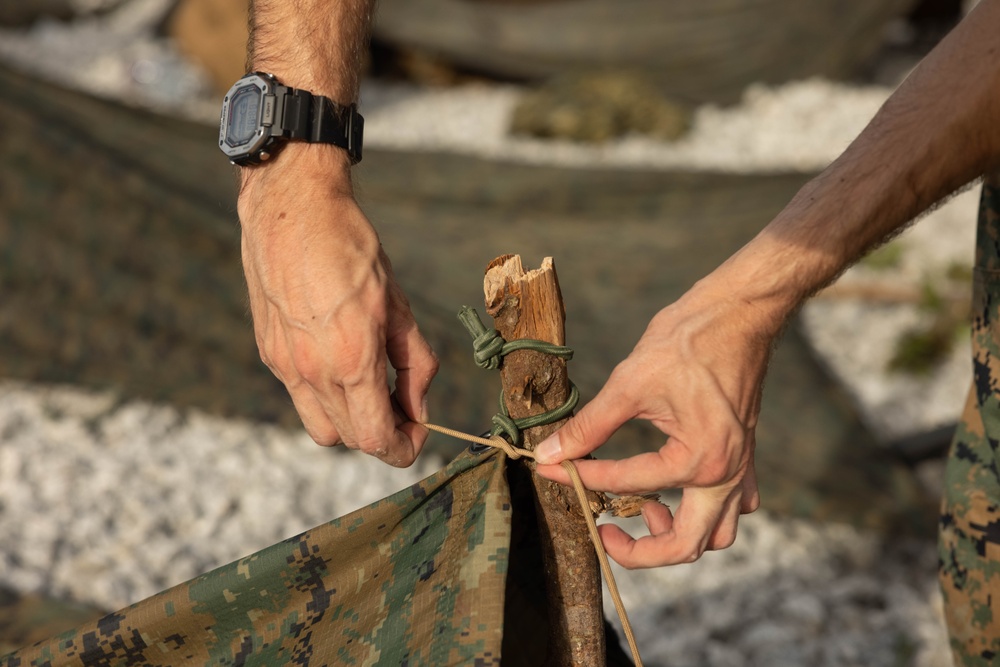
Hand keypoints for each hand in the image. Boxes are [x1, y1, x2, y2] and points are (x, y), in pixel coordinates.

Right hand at [238, 145, 437, 466]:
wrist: (292, 209)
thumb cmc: (353, 250)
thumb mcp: (398, 305)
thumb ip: (414, 363)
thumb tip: (420, 407)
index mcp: (352, 360)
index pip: (377, 439)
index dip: (404, 447)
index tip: (418, 433)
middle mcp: (313, 371)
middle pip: (352, 439)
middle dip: (384, 435)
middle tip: (404, 409)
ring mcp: (285, 365)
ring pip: (322, 427)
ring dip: (352, 422)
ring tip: (373, 389)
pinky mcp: (269, 353)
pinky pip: (301, 398)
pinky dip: (327, 397)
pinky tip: (343, 363)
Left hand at [534, 281, 779, 566]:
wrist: (739, 311)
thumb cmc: (688, 340)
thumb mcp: (629, 382)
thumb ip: (589, 426)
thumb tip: (549, 452)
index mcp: (699, 460)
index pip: (627, 484)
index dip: (579, 476)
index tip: (549, 467)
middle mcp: (726, 475)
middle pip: (685, 546)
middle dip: (639, 551)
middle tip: (602, 530)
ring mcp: (740, 468)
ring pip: (715, 534)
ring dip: (677, 535)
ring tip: (641, 509)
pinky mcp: (743, 456)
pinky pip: (731, 505)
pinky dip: (703, 511)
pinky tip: (672, 489)